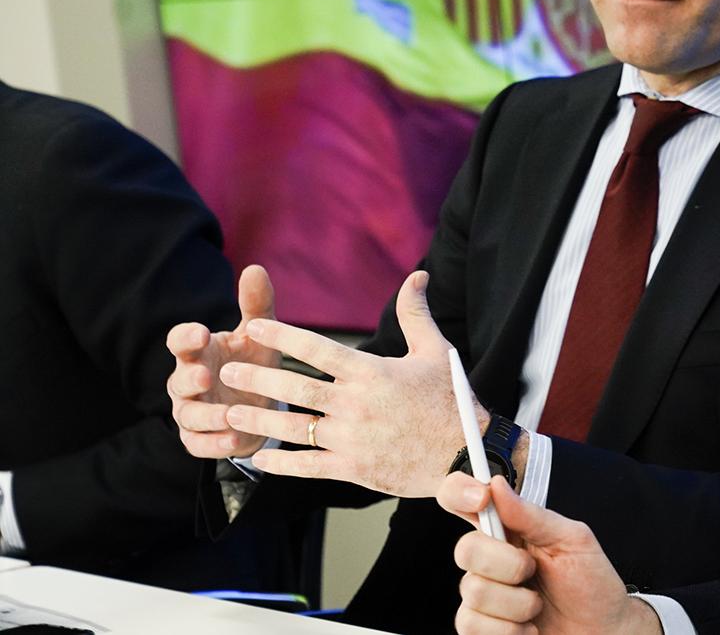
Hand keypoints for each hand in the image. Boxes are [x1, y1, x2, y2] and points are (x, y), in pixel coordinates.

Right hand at [167, 263, 279, 458]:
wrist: (261, 405)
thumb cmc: (253, 363)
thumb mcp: (259, 334)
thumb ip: (256, 305)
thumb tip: (255, 267)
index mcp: (199, 352)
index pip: (180, 341)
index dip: (186, 337)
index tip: (201, 332)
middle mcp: (189, 381)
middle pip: (178, 380)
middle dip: (190, 378)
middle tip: (205, 375)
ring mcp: (191, 411)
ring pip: (188, 414)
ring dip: (205, 415)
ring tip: (226, 414)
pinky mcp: (200, 438)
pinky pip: (199, 443)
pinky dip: (214, 443)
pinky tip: (233, 439)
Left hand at [217, 270, 476, 497]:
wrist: (467, 452)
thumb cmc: (452, 399)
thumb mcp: (436, 351)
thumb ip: (416, 314)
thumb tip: (417, 276)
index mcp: (373, 372)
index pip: (318, 350)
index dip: (284, 337)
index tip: (254, 327)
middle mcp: (357, 405)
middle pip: (297, 389)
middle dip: (258, 378)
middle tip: (228, 371)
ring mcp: (353, 439)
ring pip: (295, 428)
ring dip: (259, 419)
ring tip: (229, 412)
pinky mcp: (354, 468)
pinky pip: (308, 466)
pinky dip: (281, 463)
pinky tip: (259, 456)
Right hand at [438, 473, 663, 634]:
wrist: (602, 630)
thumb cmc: (591, 582)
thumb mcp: (573, 540)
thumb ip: (533, 516)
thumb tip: (497, 485)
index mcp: (508, 529)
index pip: (462, 499)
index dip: (459, 491)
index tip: (481, 499)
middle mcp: (488, 559)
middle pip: (465, 549)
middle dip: (509, 565)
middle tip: (534, 572)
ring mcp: (481, 595)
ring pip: (474, 592)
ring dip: (518, 604)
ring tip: (538, 607)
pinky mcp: (480, 629)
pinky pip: (471, 626)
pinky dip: (509, 630)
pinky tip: (527, 628)